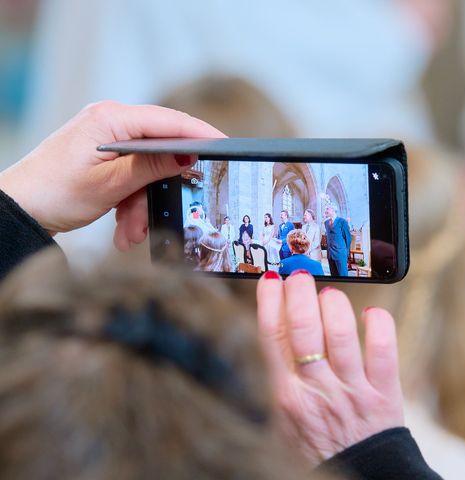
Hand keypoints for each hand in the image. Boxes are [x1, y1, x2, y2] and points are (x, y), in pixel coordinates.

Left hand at [0, 101, 223, 248]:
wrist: (20, 210)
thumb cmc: (54, 194)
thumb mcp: (110, 184)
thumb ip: (151, 166)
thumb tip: (186, 156)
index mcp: (111, 119)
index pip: (169, 121)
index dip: (200, 135)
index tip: (225, 148)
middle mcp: (111, 123)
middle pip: (160, 152)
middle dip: (161, 188)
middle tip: (163, 216)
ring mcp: (108, 140)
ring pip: (147, 172)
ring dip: (143, 205)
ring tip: (129, 232)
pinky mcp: (105, 158)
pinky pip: (133, 178)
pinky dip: (131, 203)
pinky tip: (122, 226)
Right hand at [256, 270, 403, 463]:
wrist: (360, 478)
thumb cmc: (316, 449)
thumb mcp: (281, 422)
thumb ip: (277, 380)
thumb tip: (273, 329)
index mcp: (286, 397)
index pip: (272, 337)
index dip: (269, 301)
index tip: (270, 278)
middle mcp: (317, 390)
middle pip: (303, 327)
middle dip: (298, 291)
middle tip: (299, 274)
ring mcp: (352, 390)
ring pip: (340, 332)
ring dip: (333, 303)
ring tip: (329, 294)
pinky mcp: (384, 393)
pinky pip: (384, 349)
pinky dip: (379, 324)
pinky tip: (371, 314)